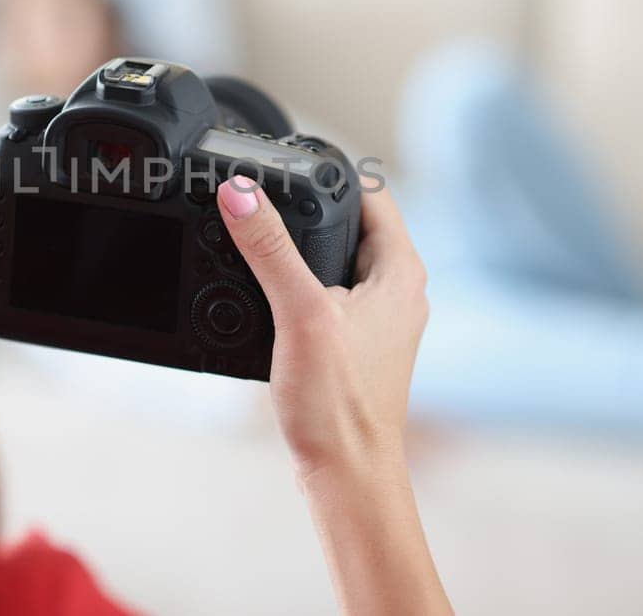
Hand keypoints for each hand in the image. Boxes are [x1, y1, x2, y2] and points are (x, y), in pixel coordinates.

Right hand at [215, 175, 427, 481]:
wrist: (348, 476)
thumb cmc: (340, 407)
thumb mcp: (299, 313)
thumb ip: (269, 249)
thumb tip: (241, 194)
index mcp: (401, 272)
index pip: (371, 193)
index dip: (331, 173)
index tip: (287, 166)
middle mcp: (398, 292)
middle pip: (350, 226)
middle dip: (307, 213)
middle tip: (262, 204)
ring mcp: (380, 321)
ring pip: (336, 263)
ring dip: (300, 253)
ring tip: (258, 247)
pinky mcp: (357, 347)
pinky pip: (327, 297)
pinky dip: (298, 289)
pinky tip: (266, 299)